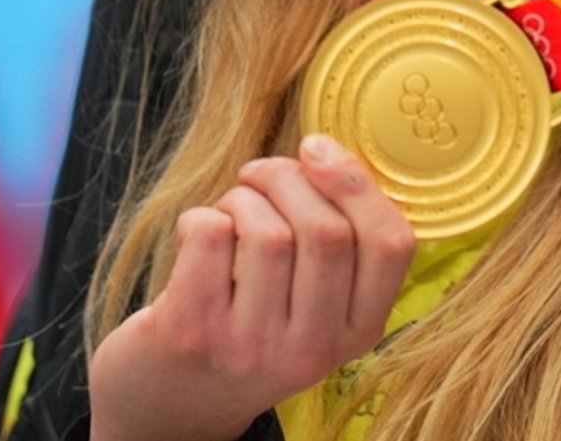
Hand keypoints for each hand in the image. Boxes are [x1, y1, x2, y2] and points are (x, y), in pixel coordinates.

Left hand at [89, 134, 414, 440]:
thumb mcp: (316, 312)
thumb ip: (337, 251)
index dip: (358, 184)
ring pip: (266, 230)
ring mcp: (250, 345)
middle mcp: (311, 349)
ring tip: (228, 211)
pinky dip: (201, 217)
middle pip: (326, 230)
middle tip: (260, 174)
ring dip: (242, 198)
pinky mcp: (190, 333)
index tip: (319, 150)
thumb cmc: (248, 336)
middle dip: (289, 178)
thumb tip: (328, 155)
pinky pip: (209, 234)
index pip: (390, 244)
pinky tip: (197, 237)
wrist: (170, 411)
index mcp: (357, 334)